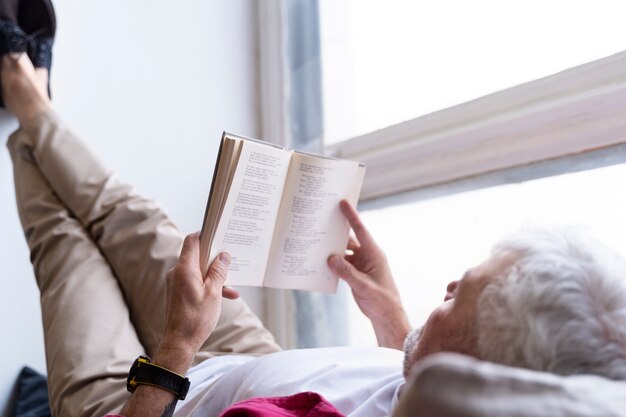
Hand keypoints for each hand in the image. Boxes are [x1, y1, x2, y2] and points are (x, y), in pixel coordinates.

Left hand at [161, 233, 237, 359]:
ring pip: (198, 271)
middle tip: (230, 258)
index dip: (205, 234)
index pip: (192, 241)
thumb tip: (223, 256)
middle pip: (196, 255)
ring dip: (214, 275)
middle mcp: (177, 273)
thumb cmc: (196, 319)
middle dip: (215, 257)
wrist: (179, 343)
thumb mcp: (214, 293)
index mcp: (184, 269)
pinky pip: (195, 282)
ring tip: (232, 284)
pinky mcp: (178, 293)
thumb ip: (219, 272)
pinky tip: (226, 295)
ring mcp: (176, 283)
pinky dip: (208, 286)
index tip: (219, 233)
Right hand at [328, 200, 410, 348]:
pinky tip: (320, 262)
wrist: (386, 315)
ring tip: (315, 243)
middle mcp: (367, 255)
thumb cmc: (381, 300)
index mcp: (374, 253)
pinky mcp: (355, 273)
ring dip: (332, 250)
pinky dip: (332, 263)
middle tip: (321, 221)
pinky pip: (341, 264)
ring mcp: (361, 264)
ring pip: (343, 252)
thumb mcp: (364, 286)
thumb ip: (347, 273)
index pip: (361, 230)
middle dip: (335, 232)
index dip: (351, 216)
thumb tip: (330, 259)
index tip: (343, 202)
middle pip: (349, 239)